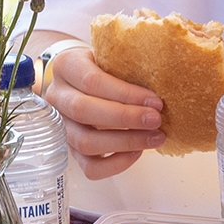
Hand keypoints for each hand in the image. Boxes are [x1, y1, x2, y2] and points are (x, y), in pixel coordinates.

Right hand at [44, 43, 168, 178]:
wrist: (80, 80)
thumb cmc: (102, 67)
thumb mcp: (110, 56)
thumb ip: (128, 66)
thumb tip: (167, 81)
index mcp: (65, 66)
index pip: (91, 81)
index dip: (125, 94)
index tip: (155, 101)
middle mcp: (56, 96)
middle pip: (84, 111)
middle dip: (125, 118)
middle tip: (156, 120)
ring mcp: (60, 126)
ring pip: (85, 142)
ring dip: (124, 142)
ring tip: (154, 138)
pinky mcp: (70, 150)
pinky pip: (90, 167)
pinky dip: (116, 164)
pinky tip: (137, 152)